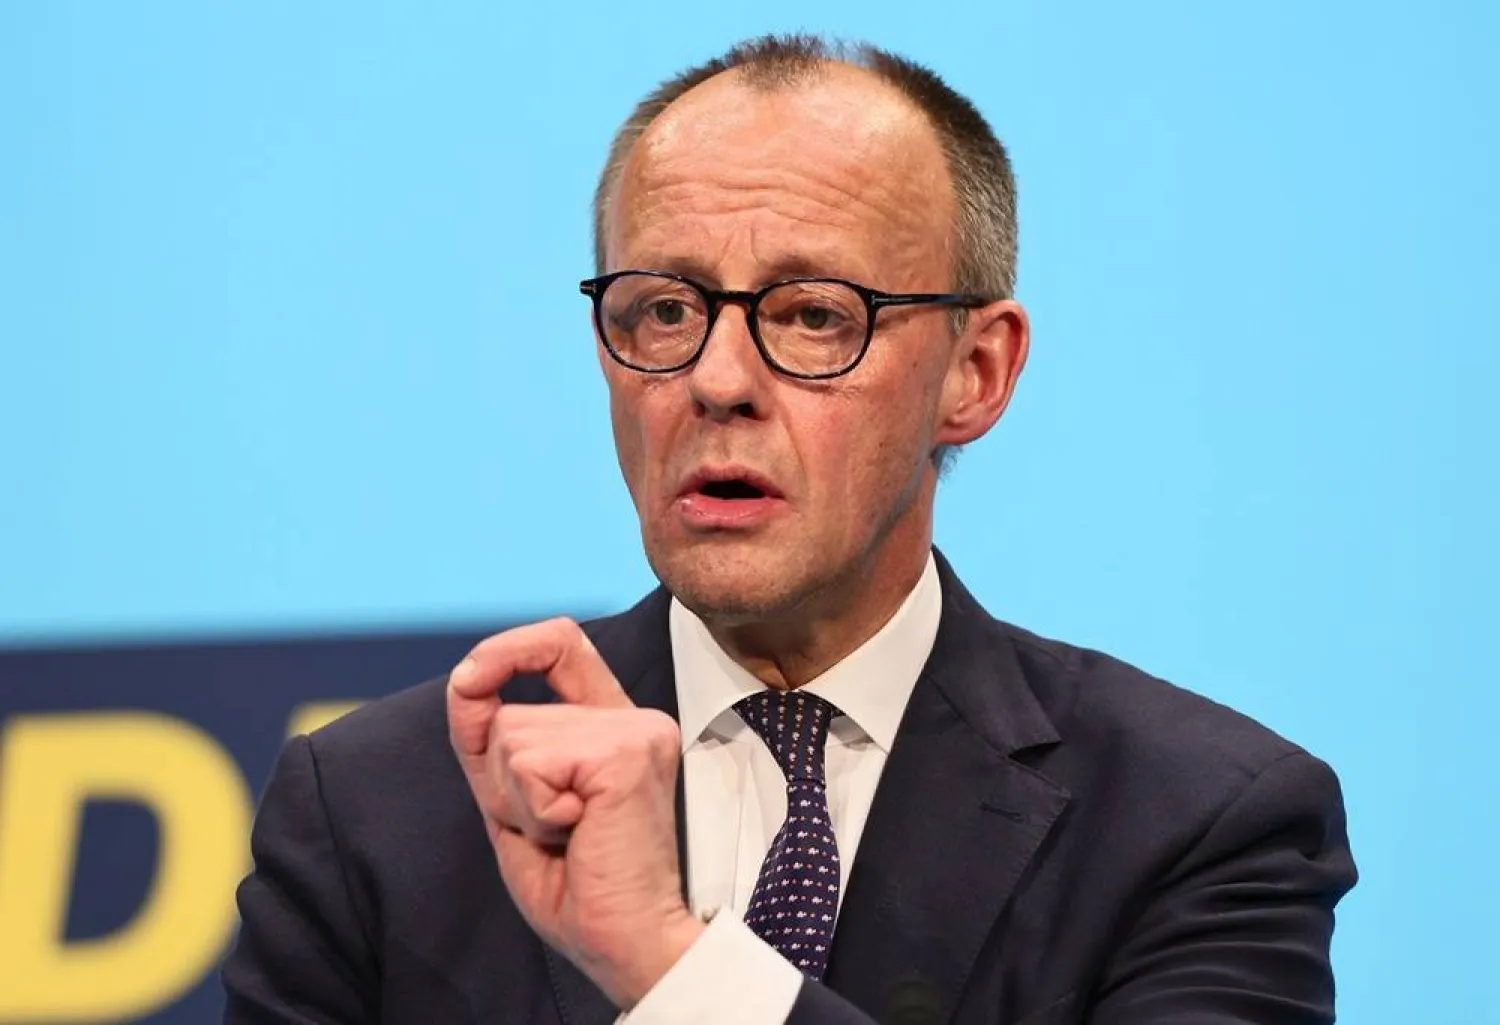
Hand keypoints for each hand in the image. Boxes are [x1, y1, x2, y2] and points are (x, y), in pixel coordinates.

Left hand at [446, 618, 704, 1008]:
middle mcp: (631, 718)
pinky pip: (532, 765)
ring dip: (520, 803)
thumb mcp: (515, 800)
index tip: (469, 680)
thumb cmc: (576, 886)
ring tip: (570, 836)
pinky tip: (578, 834)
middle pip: (512, 715)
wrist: (625, 942)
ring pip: (513, 739)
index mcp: (611, 725)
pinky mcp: (627, 754)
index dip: (505, 650)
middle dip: (504, 784)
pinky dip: (535, 811)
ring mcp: (634, 731)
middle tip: (557, 831)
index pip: (560, 644)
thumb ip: (492, 739)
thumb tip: (464, 678)